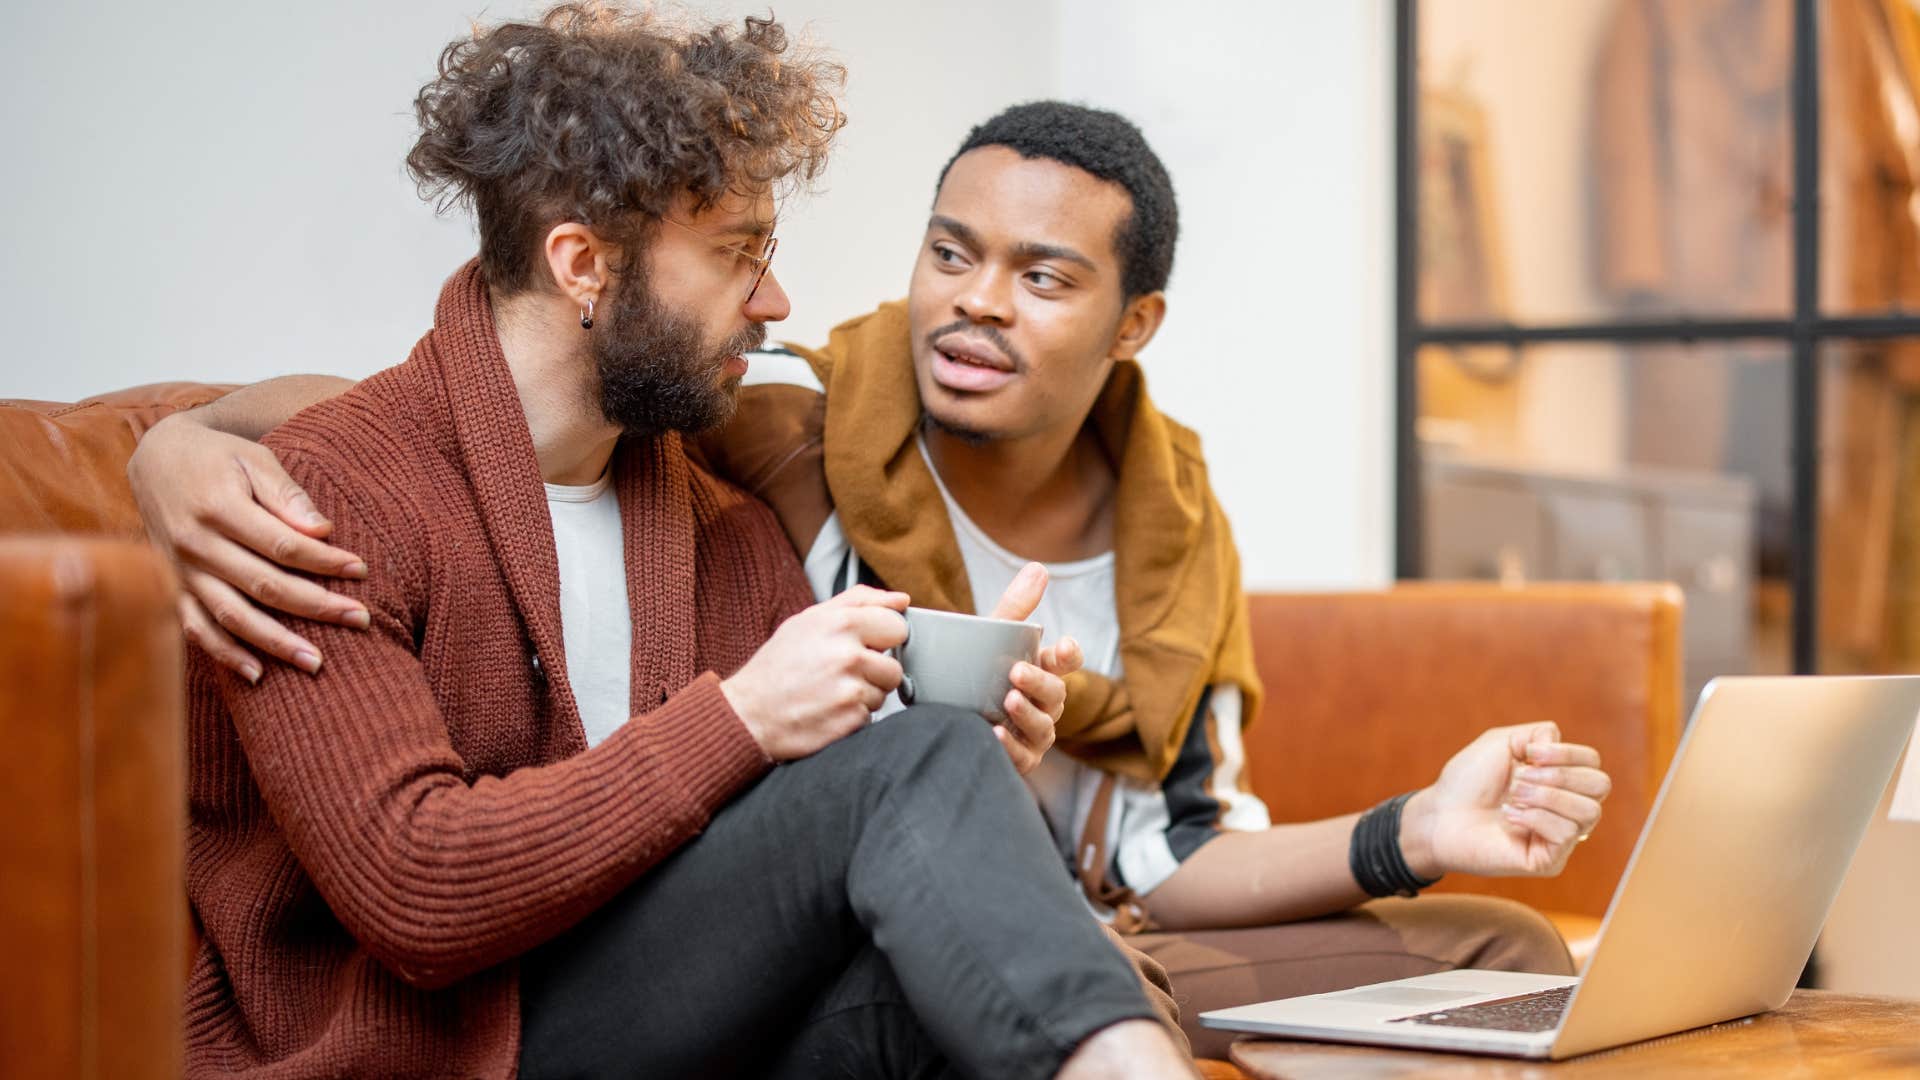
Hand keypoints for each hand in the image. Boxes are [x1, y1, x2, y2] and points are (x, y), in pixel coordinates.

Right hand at [129, 413, 368, 681]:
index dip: (324, 561)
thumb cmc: (218, 457)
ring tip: (316, 662)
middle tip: (361, 620)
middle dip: (316, 606)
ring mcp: (180, 570)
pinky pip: (195, 628)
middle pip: (264, 585)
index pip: (282, 545)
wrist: (155, 458)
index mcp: (219, 507)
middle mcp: (195, 543)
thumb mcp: (254, 459)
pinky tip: (257, 675)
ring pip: (231, 615)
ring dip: (275, 642)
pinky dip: (224, 653)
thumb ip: (287, 495)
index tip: (360, 571)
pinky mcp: (170, 587)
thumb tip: (323, 532)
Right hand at [721, 585, 909, 760]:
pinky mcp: (849, 721)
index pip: (898, 627)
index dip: (883, 640)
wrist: (749, 713)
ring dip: (863, 696)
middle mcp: (847, 656)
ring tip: (831, 692)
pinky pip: (870, 717)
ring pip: (883, 694)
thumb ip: (858, 601)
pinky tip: (828, 710)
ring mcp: (850, 691)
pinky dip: (852, 717)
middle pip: (894, 667)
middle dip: (875, 672)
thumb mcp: (809, 619)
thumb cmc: (778, 665)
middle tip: (844, 674)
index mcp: (841, 624)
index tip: (867, 646)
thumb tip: (900, 600)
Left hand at [986, 563, 1081, 774]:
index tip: (1061, 645)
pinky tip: (994, 735)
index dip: (1069, 653)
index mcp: (1042, 669)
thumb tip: (1039, 568)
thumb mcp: (990, 638)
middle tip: (1017, 672)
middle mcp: (1045, 702)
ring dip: (1028, 713)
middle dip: (1040, 683)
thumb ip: (1015, 607)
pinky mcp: (1020, 757)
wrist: (942, 712)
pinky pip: (1024, 757)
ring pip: (1044, 727)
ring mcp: (1035, 732)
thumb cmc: (975, 671)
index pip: (1068, 660)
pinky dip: (1012, 747)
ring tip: (1007, 701)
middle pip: (1057, 694)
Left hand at [1398, 723, 1610, 879]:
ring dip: (1546, 796)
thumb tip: (1560, 744)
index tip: (1529, 753)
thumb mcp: (1503, 742)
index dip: (1568, 754)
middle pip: (1601, 785)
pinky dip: (1535, 817)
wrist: (1440, 814)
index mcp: (1560, 779)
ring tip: (1513, 797)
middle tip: (1520, 778)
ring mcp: (1560, 836)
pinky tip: (1509, 816)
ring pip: (1589, 812)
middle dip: (1560, 775)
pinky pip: (1566, 834)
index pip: (1593, 763)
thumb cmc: (1468, 780)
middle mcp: (1566, 807)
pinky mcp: (1549, 860)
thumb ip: (1537, 734)